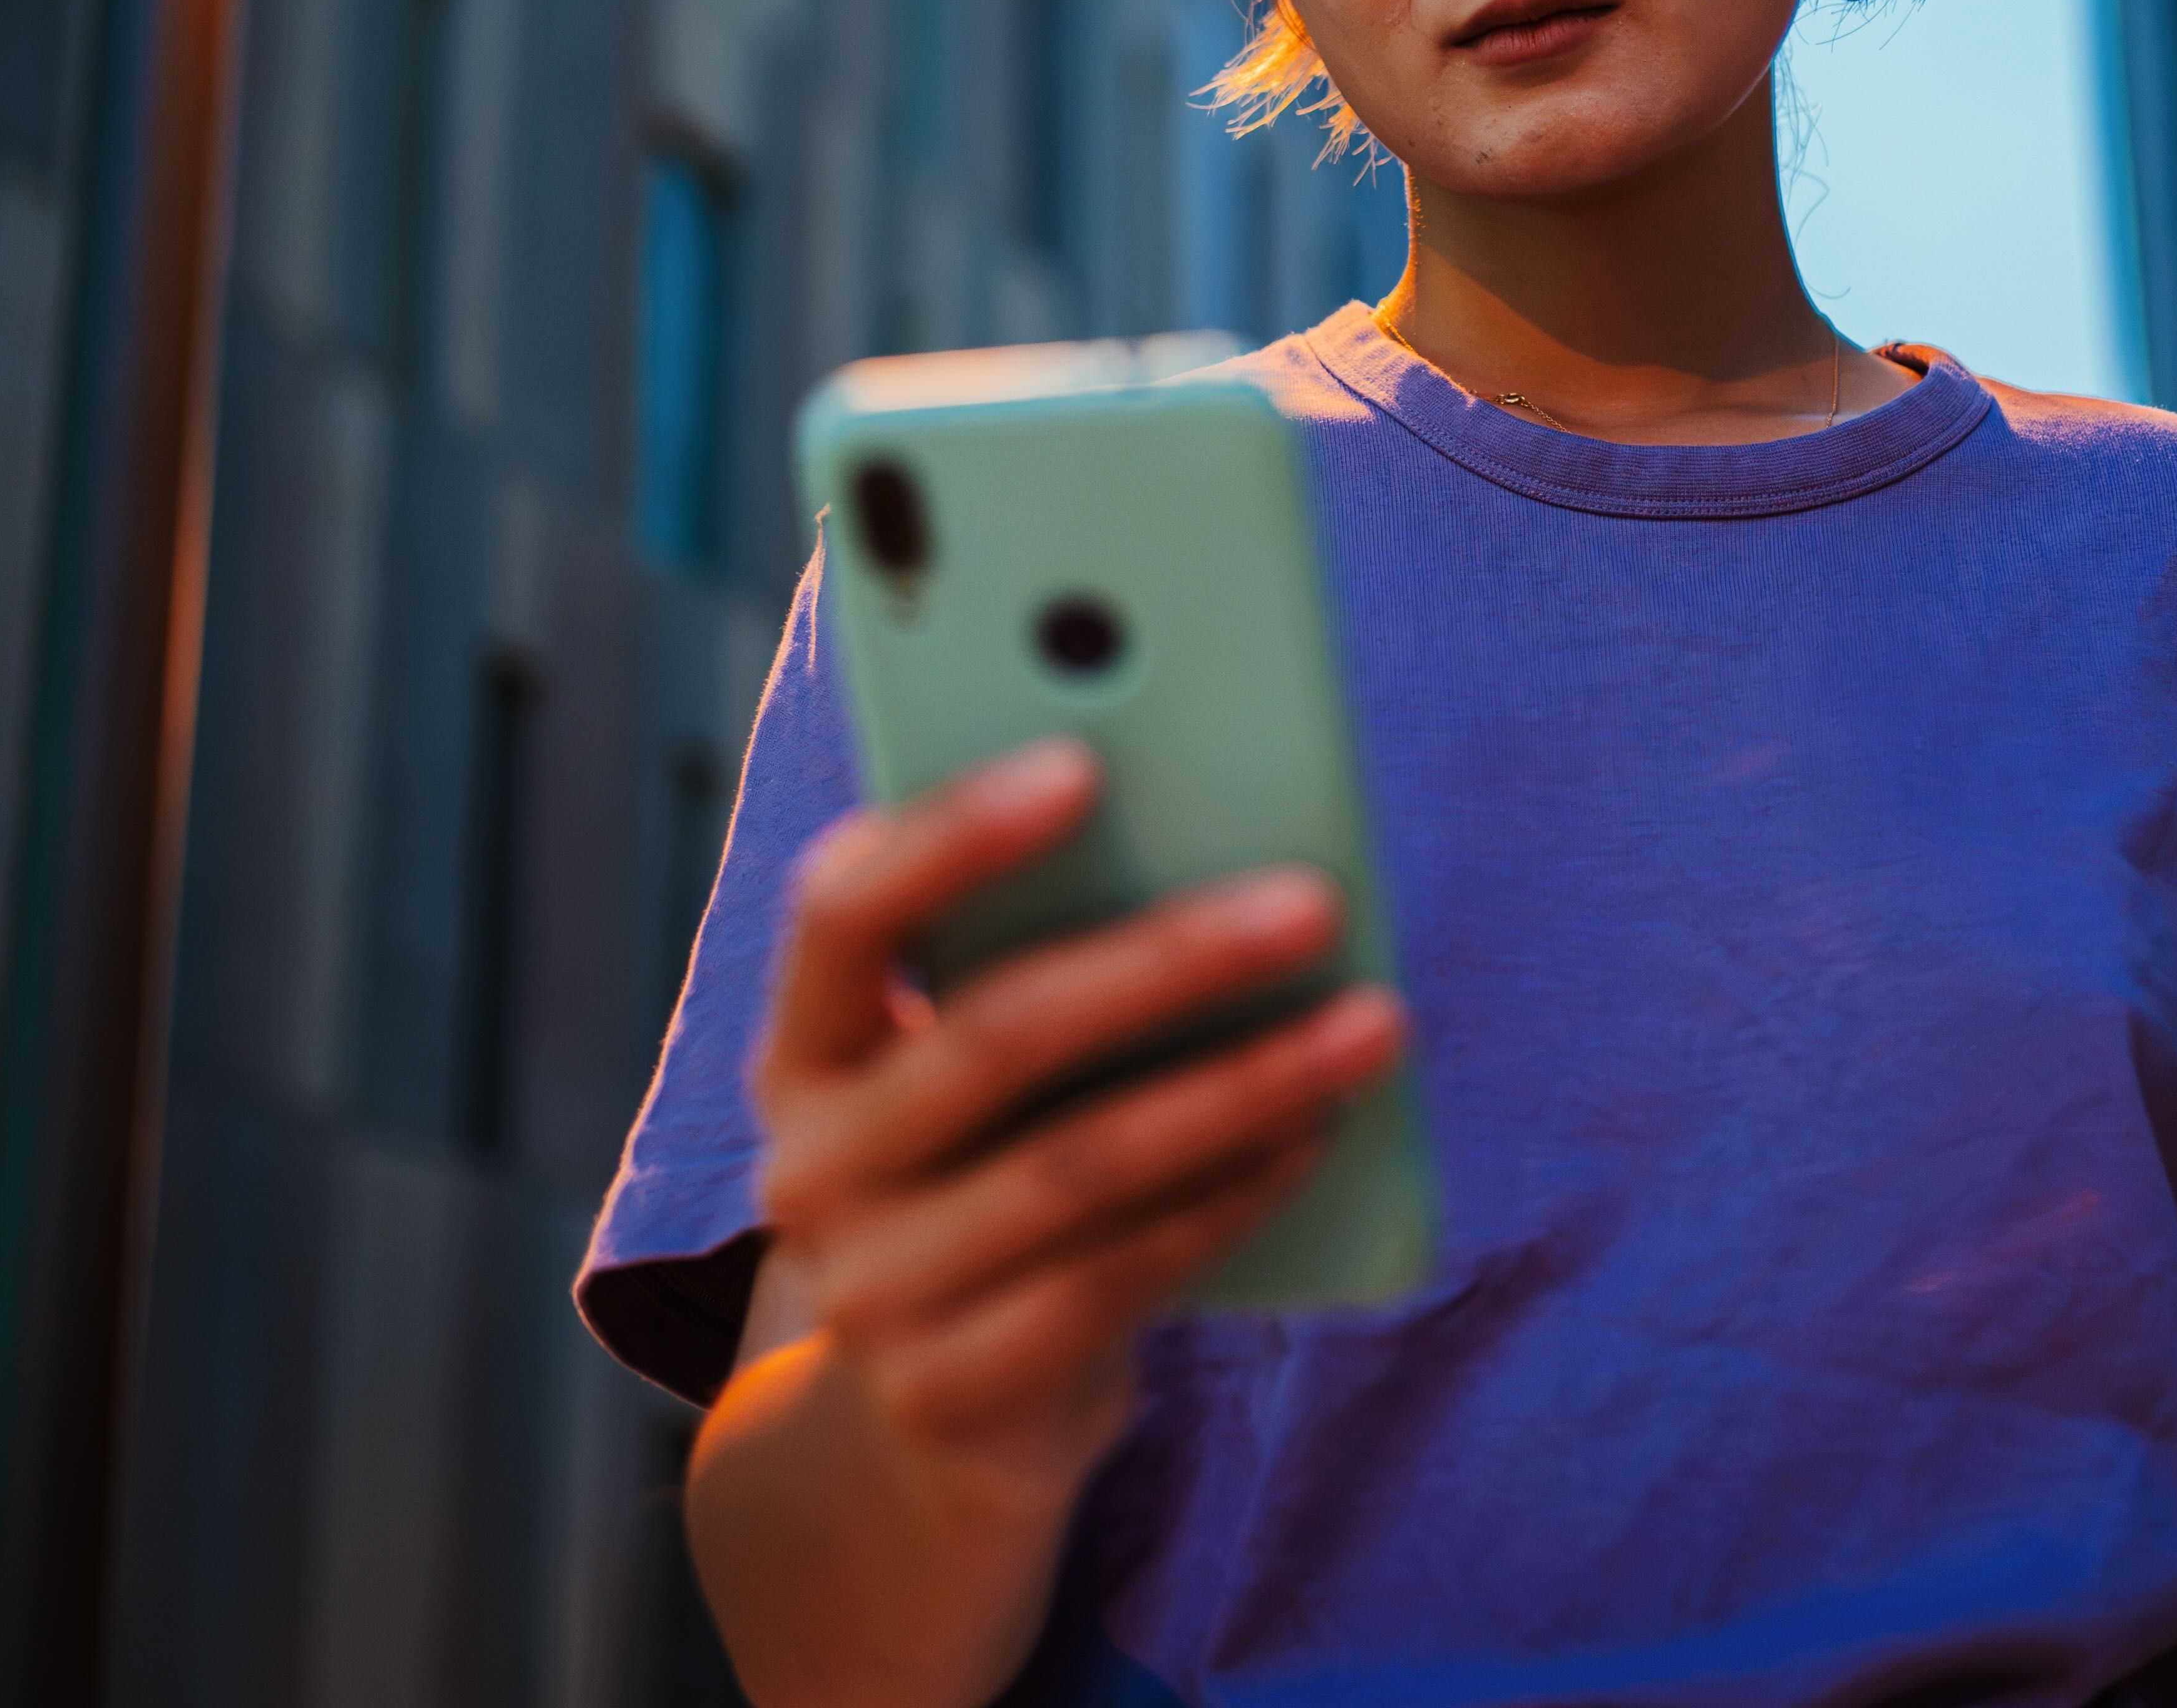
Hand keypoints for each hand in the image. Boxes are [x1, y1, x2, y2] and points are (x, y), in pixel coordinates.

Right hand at [746, 738, 1406, 1515]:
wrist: (945, 1414)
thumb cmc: (996, 1170)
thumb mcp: (981, 1069)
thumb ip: (1036, 962)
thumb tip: (1217, 841)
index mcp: (804, 1046)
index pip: (845, 913)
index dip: (954, 835)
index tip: (1084, 763)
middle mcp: (810, 1166)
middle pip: (997, 1036)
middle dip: (1169, 958)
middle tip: (1314, 902)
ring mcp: (870, 1291)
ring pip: (1080, 1164)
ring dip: (1244, 1086)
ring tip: (1372, 1024)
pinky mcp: (948, 1393)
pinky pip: (1116, 1278)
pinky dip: (1229, 1199)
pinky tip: (1317, 1139)